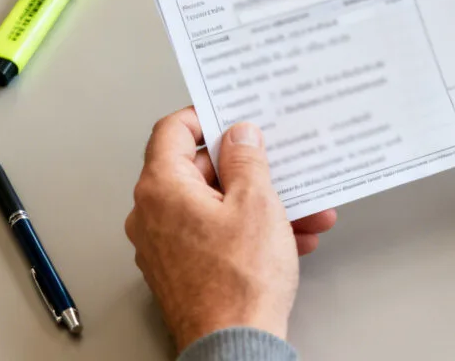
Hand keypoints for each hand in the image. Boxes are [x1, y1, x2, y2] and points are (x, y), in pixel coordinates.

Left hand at [125, 108, 336, 350]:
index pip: (171, 130)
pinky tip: (291, 238)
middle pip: (198, 170)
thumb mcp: (256, 202)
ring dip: (259, 204)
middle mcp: (152, 215)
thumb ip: (247, 159)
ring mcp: (165, 245)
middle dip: (249, 169)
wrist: (235, 346)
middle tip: (278, 164)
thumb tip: (239, 135)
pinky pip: (216, 235)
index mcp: (162, 188)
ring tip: (302, 210)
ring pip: (215, 207)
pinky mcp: (183, 270)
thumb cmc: (239, 282)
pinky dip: (250, 231)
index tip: (232, 116)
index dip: (205, 116)